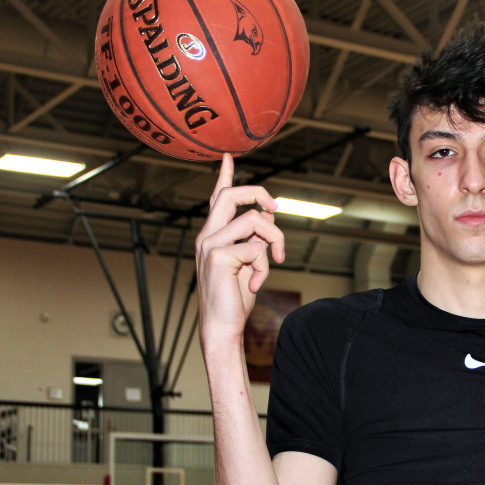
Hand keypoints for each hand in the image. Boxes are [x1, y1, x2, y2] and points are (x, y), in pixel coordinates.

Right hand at [195, 154, 283, 346]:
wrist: (222, 327)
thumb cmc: (234, 299)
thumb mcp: (248, 264)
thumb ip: (254, 241)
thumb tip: (267, 219)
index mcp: (213, 235)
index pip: (217, 198)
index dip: (224, 176)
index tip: (228, 157)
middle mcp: (207, 235)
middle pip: (233, 195)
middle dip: (260, 194)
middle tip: (276, 208)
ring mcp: (210, 244)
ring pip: (255, 220)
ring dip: (274, 240)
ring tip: (274, 262)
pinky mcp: (218, 256)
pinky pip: (257, 247)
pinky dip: (265, 266)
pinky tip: (255, 284)